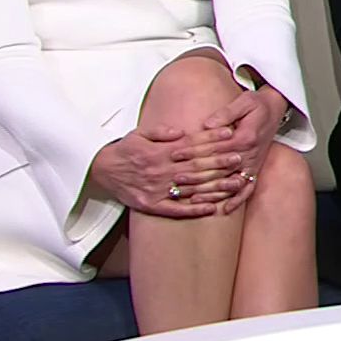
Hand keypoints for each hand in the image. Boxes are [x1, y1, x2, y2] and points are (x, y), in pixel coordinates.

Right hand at [89, 126, 234, 218]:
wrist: (101, 170)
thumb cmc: (125, 150)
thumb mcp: (139, 134)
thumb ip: (161, 132)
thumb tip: (181, 131)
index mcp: (159, 152)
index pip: (191, 145)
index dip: (211, 140)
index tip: (229, 135)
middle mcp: (160, 171)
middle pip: (195, 167)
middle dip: (219, 162)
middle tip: (240, 159)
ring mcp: (157, 190)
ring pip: (191, 189)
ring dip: (214, 187)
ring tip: (235, 184)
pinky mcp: (152, 205)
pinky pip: (176, 210)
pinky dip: (194, 210)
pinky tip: (212, 208)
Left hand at [177, 86, 290, 213]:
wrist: (276, 109)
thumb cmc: (257, 104)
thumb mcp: (244, 101)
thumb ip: (226, 113)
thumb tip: (207, 124)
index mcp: (244, 138)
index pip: (214, 148)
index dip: (193, 151)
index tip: (175, 154)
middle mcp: (249, 155)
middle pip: (219, 169)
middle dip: (196, 175)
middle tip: (175, 180)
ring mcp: (253, 164)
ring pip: (230, 183)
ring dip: (211, 192)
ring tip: (192, 198)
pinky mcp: (255, 169)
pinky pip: (247, 189)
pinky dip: (237, 200)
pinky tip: (224, 209)